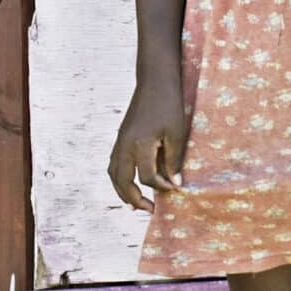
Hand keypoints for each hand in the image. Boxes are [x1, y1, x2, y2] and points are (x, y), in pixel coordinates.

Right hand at [108, 79, 190, 211]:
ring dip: (122, 191)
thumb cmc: (169, 104)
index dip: (162, 186)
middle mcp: (124, 146)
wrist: (154, 80)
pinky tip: (129, 182)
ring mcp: (120, 141)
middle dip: (135, 199)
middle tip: (149, 210)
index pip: (148, 177)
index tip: (175, 188)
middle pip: (123, 182)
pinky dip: (119, 178)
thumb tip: (175, 184)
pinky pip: (114, 164)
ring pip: (114, 174)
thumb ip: (174, 160)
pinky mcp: (120, 137)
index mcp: (140, 145)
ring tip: (134, 203)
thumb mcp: (176, 133)